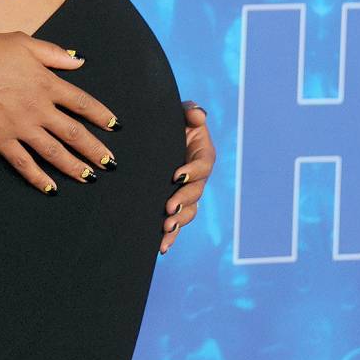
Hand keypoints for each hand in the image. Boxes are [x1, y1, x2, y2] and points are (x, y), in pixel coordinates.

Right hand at [0, 31, 118, 194]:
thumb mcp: (23, 42)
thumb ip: (54, 53)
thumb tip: (79, 60)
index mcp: (46, 83)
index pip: (82, 103)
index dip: (101, 115)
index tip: (114, 126)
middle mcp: (38, 108)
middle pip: (74, 133)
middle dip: (95, 150)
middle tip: (110, 163)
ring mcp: (20, 127)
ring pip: (55, 152)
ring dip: (75, 167)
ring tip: (89, 178)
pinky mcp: (1, 140)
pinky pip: (24, 164)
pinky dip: (39, 178)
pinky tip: (51, 188)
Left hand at [160, 101, 214, 253]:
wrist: (157, 136)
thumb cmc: (171, 122)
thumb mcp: (181, 113)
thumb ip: (190, 112)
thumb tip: (197, 115)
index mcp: (203, 155)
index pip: (203, 165)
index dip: (192, 171)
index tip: (177, 175)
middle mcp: (197, 177)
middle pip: (195, 192)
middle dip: (183, 202)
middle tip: (168, 209)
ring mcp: (187, 193)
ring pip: (188, 211)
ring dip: (178, 222)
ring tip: (165, 228)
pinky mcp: (175, 204)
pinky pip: (177, 222)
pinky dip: (171, 236)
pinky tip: (161, 247)